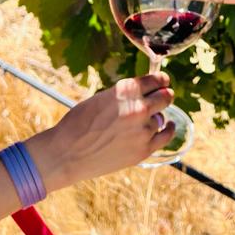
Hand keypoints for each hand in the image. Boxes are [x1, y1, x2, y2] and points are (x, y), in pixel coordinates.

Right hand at [26, 72, 175, 191]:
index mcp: (125, 91)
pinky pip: (166, 136)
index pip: (155, 80)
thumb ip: (125, 95)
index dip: (161, 80)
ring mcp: (143, 130)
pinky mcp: (144, 150)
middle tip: (165, 95)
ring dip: (155, 116)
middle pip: (165, 97)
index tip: (163, 82)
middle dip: (165, 95)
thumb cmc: (79, 124)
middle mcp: (138, 107)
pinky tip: (168, 125)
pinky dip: (168, 129)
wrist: (66, 154)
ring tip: (144, 120)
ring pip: (161, 117)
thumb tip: (146, 94)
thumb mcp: (101, 99)